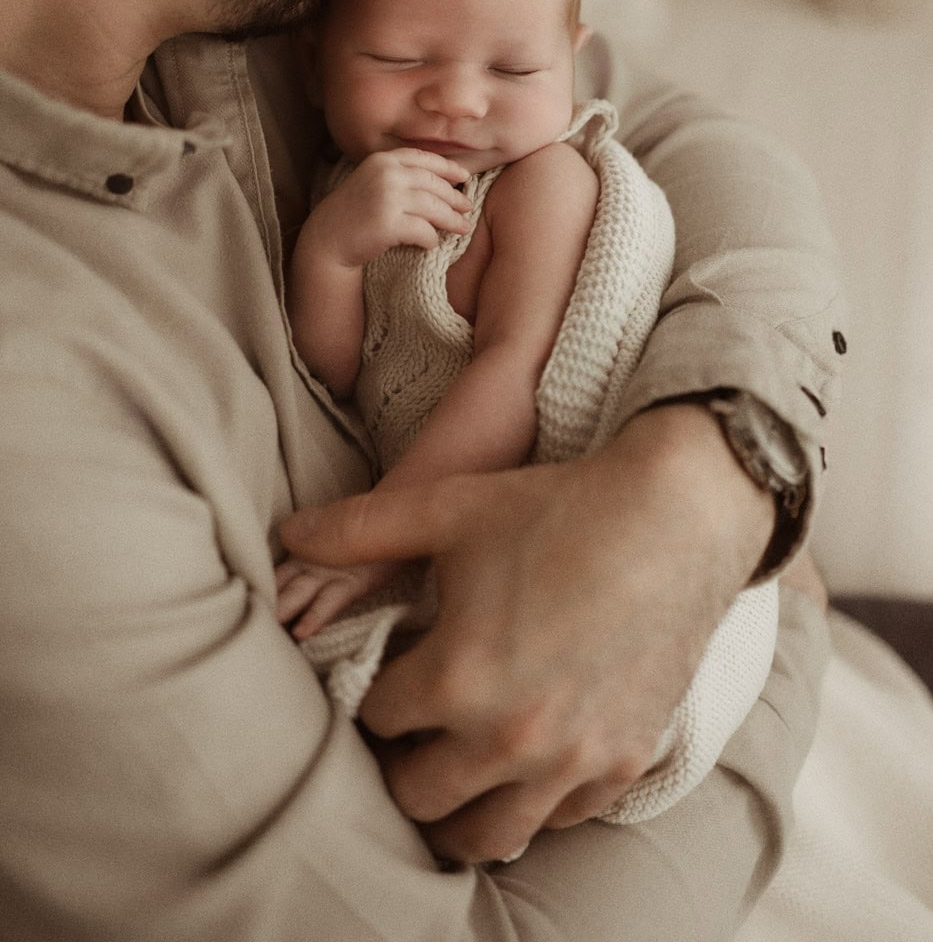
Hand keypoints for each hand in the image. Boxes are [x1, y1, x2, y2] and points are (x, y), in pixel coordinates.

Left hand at [280, 403, 773, 862]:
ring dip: (453, 809)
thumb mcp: (451, 507)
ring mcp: (571, 760)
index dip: (367, 697)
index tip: (376, 679)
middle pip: (415, 797)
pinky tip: (518, 762)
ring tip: (448, 765)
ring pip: (483, 834)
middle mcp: (510, 736)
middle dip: (399, 763)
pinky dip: (526, 803)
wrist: (678, 514)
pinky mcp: (620, 763)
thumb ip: (360, 529)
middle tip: (404, 728)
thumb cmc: (559, 506)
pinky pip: (555, 821)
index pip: (375, 721)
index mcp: (457, 676)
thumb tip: (287, 534)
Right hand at [298, 149, 470, 269]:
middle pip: (434, 184)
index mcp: (382, 160)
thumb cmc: (354, 213)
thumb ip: (399, 175)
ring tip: (463, 228)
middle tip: (468, 208)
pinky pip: (424, 231)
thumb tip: (444, 179)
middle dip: (455, 197)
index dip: (448, 167)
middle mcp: (386, 174)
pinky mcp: (389, 223)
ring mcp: (387, 197)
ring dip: (452, 220)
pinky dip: (432, 239)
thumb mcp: (372, 181)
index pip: (424, 159)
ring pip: (434, 207)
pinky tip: (432, 243)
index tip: (464, 177)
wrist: (326, 239)